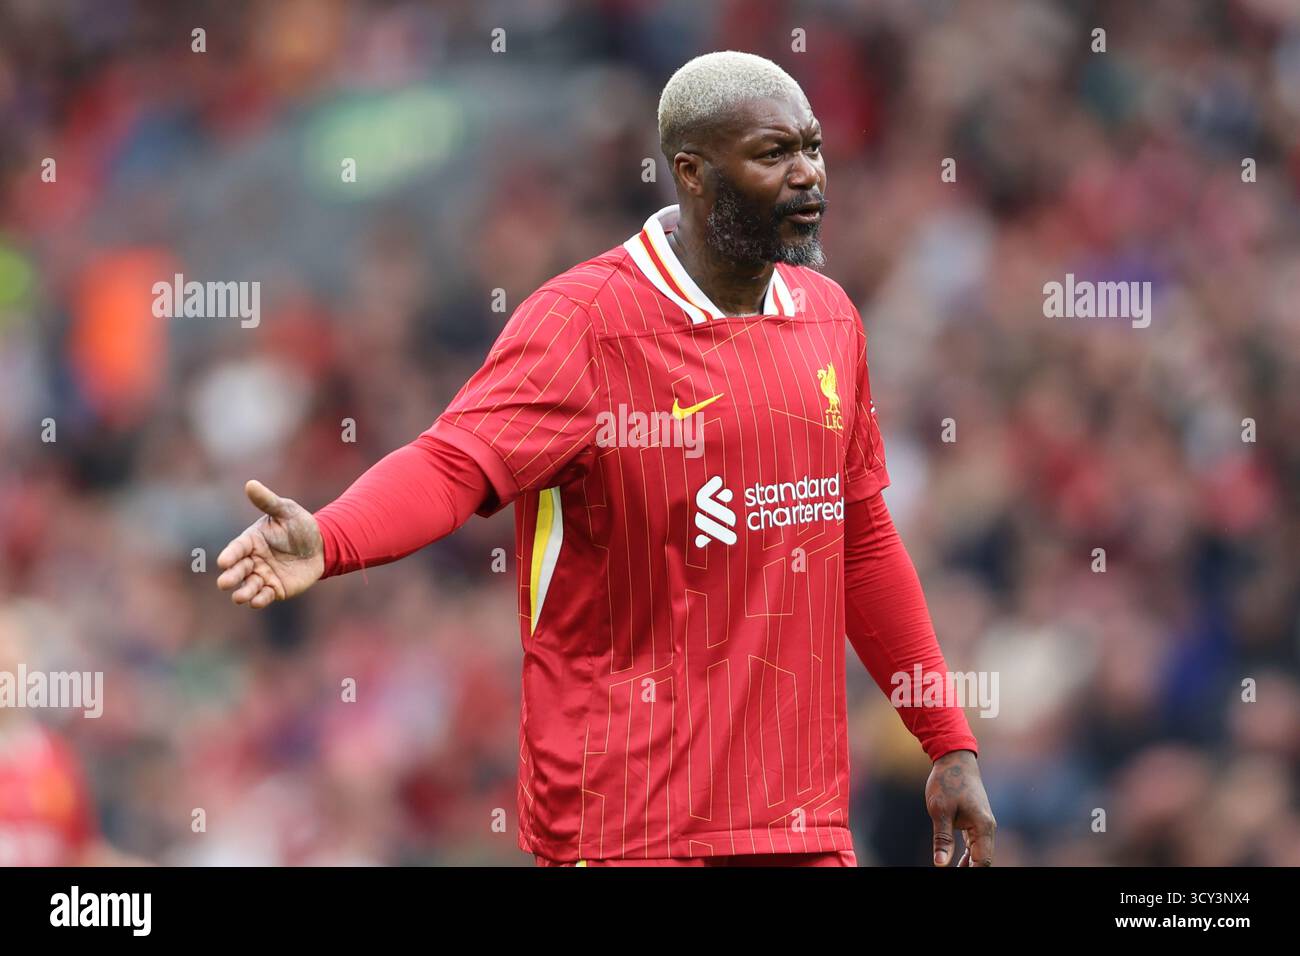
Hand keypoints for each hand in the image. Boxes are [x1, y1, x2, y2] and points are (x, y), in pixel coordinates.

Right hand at [216, 480, 324, 608]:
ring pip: (248, 586)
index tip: (223, 562)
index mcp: (251, 541)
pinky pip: (265, 596)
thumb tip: (250, 484)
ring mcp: (263, 576)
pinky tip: (258, 600)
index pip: (236, 548)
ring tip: (240, 596)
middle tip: (224, 582)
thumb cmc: (300, 525)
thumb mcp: (286, 510)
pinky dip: (259, 599)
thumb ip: (267, 501)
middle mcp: (253, 560)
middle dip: (231, 576)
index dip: (229, 555)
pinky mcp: (276, 589)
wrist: (322, 545)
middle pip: (238, 570)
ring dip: (243, 592)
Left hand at [926, 749, 995, 865]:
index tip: (957, 875)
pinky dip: (968, 855)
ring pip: (980, 853)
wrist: (954, 759)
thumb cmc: (947, 781)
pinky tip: (957, 863)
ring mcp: (983, 824)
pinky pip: (975, 844)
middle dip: (971, 869)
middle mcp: (987, 827)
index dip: (971, 872)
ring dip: (969, 865)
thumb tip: (940, 864)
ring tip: (953, 870)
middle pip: (984, 859)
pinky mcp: (975, 820)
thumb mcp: (940, 810)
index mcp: (983, 826)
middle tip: (952, 872)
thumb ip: (942, 839)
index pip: (983, 861)